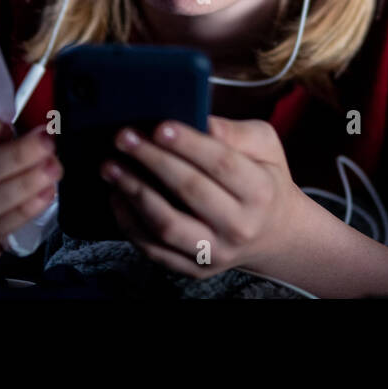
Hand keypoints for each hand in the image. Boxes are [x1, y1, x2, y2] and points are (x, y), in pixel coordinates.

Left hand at [103, 115, 306, 279]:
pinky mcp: (195, 268)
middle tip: (124, 138)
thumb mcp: (266, 146)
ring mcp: (216, 252)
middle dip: (152, 160)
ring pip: (167, 225)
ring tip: (112, 166)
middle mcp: (240, 226)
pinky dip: (130, 223)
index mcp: (261, 191)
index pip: (221, 164)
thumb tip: (199, 120)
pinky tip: (117, 196)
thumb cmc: (264, 179)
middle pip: (189, 190)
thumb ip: (235, 132)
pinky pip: (154, 249)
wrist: (275, 233)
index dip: (188, 144)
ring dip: (134, 193)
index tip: (159, 126)